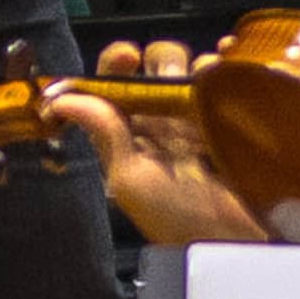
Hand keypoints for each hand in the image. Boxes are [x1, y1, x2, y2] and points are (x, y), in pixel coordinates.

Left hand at [56, 39, 269, 246]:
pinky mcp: (237, 118)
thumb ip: (104, 133)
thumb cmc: (180, 220)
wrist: (237, 240)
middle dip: (165, 60)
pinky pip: (234, 78)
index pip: (115, 81)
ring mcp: (202, 117)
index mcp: (131, 132)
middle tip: (174, 82)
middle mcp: (164, 120)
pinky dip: (233, 62)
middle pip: (158, 63)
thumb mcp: (131, 181)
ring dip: (201, 66)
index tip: (129, 58)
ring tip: (209, 91)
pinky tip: (233, 63)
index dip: (116, 63)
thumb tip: (62, 99)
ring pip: (197, 66)